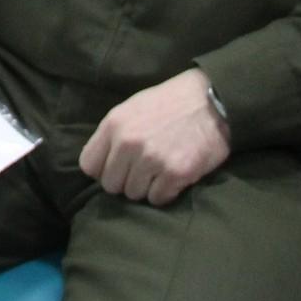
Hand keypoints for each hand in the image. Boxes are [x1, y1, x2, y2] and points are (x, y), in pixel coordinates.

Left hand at [77, 69, 231, 205]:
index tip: (117, 168)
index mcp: (114, 124)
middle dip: (125, 181)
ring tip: (161, 169)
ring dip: (147, 187)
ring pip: (134, 194)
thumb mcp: (132, 108)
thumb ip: (113, 134)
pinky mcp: (175, 173)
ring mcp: (152, 159)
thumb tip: (101, 164)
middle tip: (144, 170)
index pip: (89, 165)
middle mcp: (128, 143)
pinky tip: (174, 175)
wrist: (212, 101)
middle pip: (111, 185)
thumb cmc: (170, 103)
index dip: (103, 170)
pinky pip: (158, 199)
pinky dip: (166, 192)